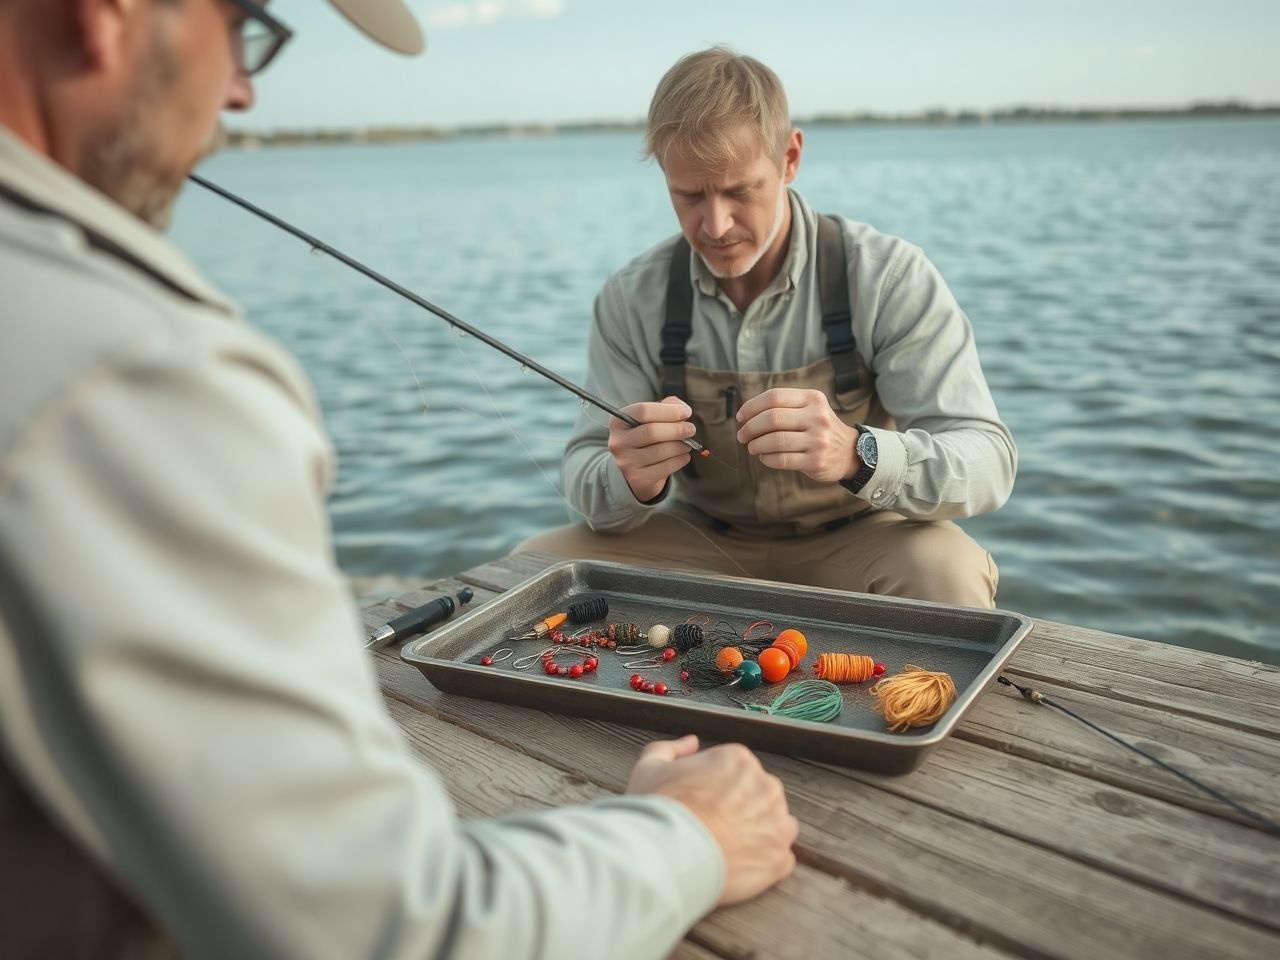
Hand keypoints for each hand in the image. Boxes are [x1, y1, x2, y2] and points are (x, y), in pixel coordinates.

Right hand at [608, 396, 695, 501]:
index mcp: (618, 422)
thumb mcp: (652, 418)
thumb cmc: (647, 438)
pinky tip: (682, 456)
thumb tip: (682, 410)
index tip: (686, 412)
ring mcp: (626, 462)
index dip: (669, 410)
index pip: (643, 411)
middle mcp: (618, 442)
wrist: (637, 469)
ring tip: (686, 444)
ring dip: (681, 446)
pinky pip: (666, 467)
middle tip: (691, 429)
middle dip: (677, 429)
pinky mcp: (638, 479)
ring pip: (662, 451)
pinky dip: (680, 460)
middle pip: (652, 431)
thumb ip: (667, 406)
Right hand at [626, 735, 797, 905]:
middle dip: (740, 810)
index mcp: (739, 759)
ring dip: (758, 834)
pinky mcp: (779, 858)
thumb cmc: (657, 810)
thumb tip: (691, 743)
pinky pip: (779, 858)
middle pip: (758, 796)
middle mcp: (766, 786)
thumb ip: (671, 749)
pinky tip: (738, 867)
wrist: (667, 856)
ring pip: (774, 825)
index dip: (715, 790)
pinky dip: (763, 863)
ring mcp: (777, 823)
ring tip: (726, 848)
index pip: (736, 771)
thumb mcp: (650, 767)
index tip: (700, 806)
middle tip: (712, 828)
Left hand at [734, 388, 857, 483]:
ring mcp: (818, 440)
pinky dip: (767, 458)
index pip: (774, 396)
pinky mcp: (815, 461)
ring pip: (774, 440)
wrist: (850, 452)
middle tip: (742, 435)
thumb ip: (784, 406)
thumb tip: (746, 414)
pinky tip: (764, 457)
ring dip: (756, 445)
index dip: (752, 406)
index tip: (741, 417)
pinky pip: (782, 459)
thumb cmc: (819, 428)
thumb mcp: (810, 408)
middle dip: (750, 428)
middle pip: (772, 418)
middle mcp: (817, 417)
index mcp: (813, 399)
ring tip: (752, 447)